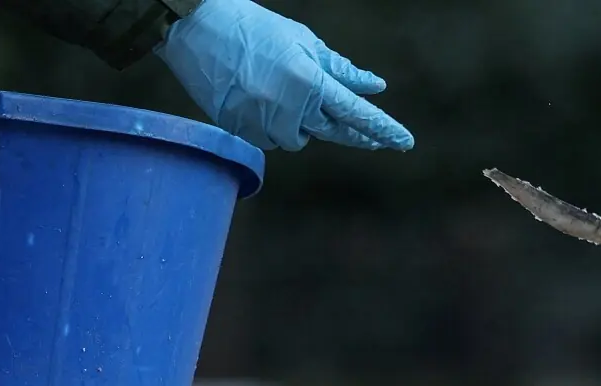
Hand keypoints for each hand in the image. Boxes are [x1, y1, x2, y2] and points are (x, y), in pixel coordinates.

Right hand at [157, 0, 413, 152]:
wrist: (196, 28)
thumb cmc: (253, 27)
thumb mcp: (302, 42)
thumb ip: (340, 69)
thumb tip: (376, 86)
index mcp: (309, 83)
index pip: (355, 113)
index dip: (382, 128)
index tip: (405, 142)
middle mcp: (289, 109)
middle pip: (332, 132)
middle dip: (350, 132)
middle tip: (372, 140)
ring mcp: (263, 124)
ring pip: (298, 139)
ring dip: (299, 123)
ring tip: (279, 89)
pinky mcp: (241, 132)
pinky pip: (269, 140)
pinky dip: (271, 125)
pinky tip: (257, 98)